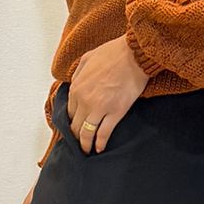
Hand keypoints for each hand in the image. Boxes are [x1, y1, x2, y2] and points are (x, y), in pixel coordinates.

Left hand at [65, 35, 150, 154]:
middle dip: (76, 135)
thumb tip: (74, 84)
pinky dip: (100, 143)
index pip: (69, 111)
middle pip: (75, 125)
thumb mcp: (86, 58)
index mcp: (76, 87)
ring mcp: (99, 108)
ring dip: (85, 144)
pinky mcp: (115, 113)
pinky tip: (99, 149)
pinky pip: (103, 134)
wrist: (134, 55)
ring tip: (86, 150)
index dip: (72, 120)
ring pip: (86, 133)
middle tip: (78, 142)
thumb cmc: (113, 53)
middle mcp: (84, 100)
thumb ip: (77, 74)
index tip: (75, 125)